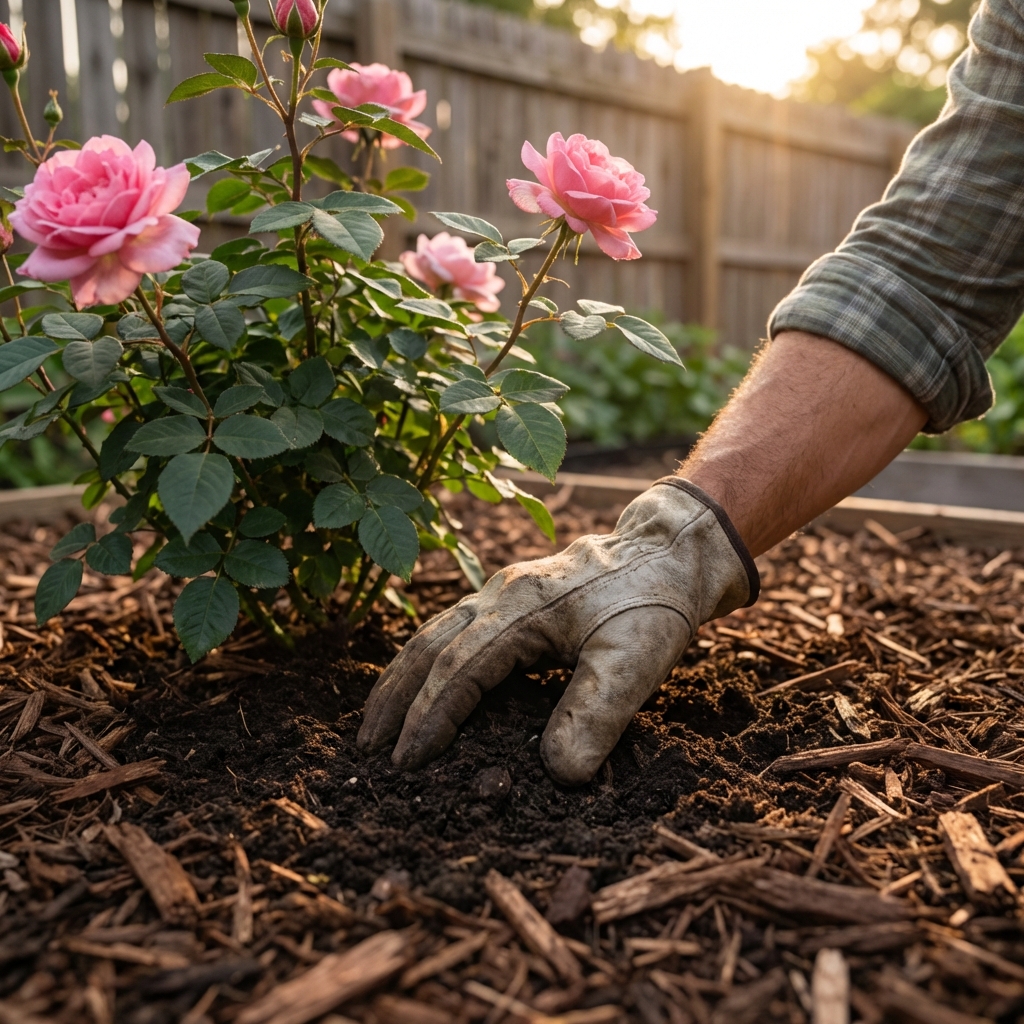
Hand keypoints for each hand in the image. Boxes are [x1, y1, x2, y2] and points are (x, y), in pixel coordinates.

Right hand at [357, 478, 757, 784]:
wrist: (670, 552)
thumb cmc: (653, 603)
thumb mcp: (635, 661)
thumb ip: (596, 714)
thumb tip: (557, 775)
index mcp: (522, 609)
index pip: (459, 669)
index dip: (429, 717)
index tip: (405, 762)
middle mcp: (501, 595)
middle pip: (428, 644)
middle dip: (394, 696)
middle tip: (366, 746)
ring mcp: (504, 592)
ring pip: (435, 632)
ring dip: (403, 676)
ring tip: (378, 719)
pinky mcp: (514, 597)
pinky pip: (455, 627)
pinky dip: (430, 659)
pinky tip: (426, 682)